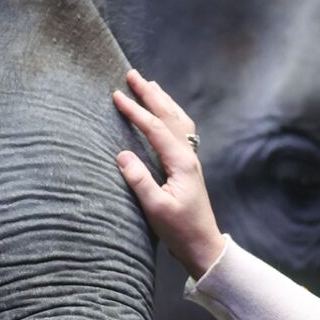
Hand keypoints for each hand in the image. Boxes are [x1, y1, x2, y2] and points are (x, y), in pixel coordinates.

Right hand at [113, 69, 225, 278]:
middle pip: (169, 116)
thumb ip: (139, 181)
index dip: (135, 111)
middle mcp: (188, 156)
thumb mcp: (156, 208)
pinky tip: (165, 114)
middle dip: (150, 94)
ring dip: (162, 101)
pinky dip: (170, 115)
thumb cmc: (180, 230)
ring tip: (149, 85)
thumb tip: (122, 154)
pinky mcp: (187, 167)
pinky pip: (180, 131)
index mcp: (180, 162)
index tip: (116, 95)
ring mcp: (190, 160)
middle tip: (132, 75)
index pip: (155, 128)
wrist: (203, 245)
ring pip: (177, 120)